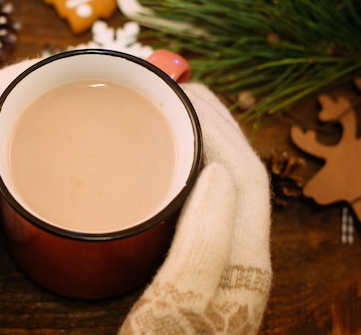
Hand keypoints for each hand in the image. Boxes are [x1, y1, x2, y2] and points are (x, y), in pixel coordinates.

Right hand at [118, 83, 272, 333]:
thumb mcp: (179, 311)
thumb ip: (205, 246)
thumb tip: (217, 173)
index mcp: (244, 259)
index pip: (245, 172)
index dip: (218, 125)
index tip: (180, 93)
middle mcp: (241, 253)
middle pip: (238, 170)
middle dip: (211, 122)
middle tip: (170, 92)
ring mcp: (221, 258)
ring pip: (222, 184)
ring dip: (201, 141)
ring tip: (166, 116)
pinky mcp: (198, 264)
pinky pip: (201, 203)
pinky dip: (185, 171)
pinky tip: (156, 169)